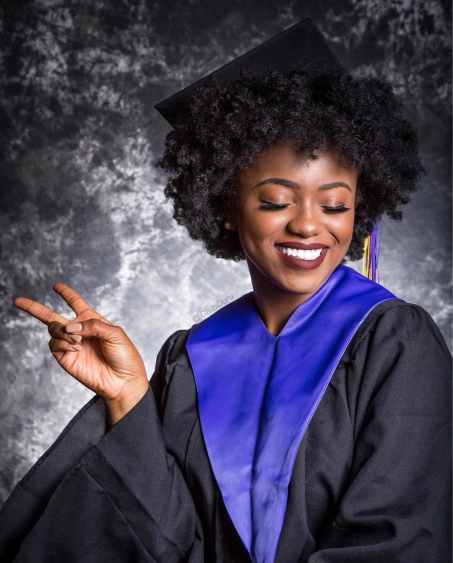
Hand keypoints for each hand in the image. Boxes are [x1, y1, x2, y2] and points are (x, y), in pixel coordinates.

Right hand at [13, 284, 149, 424]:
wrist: (122, 380)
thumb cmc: (124, 356)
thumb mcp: (115, 333)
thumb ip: (93, 325)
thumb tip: (70, 326)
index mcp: (92, 321)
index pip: (76, 303)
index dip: (66, 294)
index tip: (56, 286)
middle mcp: (78, 331)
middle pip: (51, 316)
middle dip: (34, 308)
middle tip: (17, 301)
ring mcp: (70, 345)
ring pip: (53, 328)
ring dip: (63, 331)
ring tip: (78, 341)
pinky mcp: (65, 358)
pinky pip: (54, 344)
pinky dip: (63, 343)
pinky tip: (76, 348)